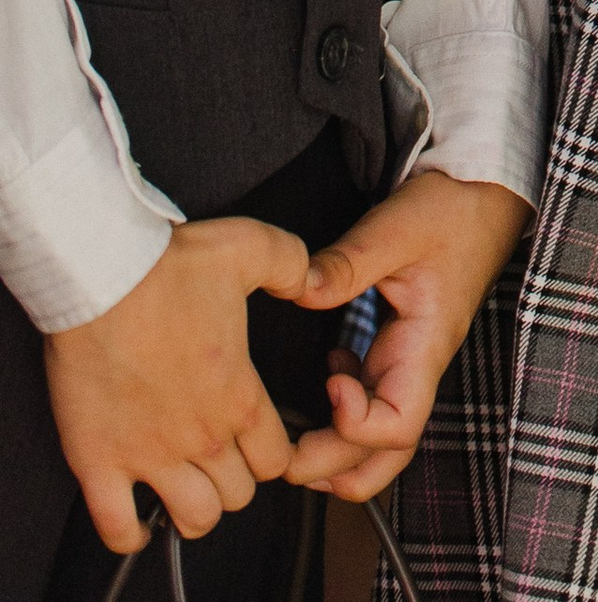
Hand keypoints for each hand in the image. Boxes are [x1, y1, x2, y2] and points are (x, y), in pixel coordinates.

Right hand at [46, 215, 306, 552]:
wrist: (102, 274)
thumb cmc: (171, 264)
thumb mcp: (255, 248)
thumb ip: (296, 267)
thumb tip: (315, 281)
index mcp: (239, 395)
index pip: (276, 460)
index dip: (274, 455)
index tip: (262, 443)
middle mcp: (201, 435)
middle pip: (238, 494)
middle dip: (237, 480)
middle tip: (225, 460)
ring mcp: (148, 454)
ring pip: (192, 518)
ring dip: (195, 510)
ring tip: (190, 490)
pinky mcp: (98, 460)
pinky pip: (116, 526)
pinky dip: (129, 534)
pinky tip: (138, 521)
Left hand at [284, 169, 530, 502]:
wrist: (485, 193)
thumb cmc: (452, 208)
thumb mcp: (398, 226)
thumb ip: (348, 262)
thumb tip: (297, 291)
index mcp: (426, 345)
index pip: (398, 425)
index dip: (356, 423)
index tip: (330, 381)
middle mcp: (419, 366)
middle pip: (387, 453)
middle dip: (334, 468)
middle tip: (283, 458)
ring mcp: (410, 362)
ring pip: (382, 440)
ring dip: (340, 455)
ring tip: (295, 442)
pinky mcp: (401, 349)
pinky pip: (377, 406)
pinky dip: (346, 416)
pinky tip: (329, 374)